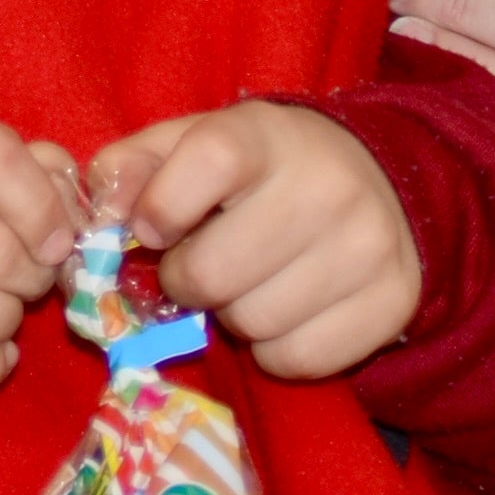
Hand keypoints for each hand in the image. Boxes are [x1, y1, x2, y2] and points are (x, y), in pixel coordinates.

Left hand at [84, 103, 418, 380]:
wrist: (380, 182)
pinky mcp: (394, 302)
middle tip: (198, 266)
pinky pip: (299, 359)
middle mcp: (327, 186)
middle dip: (187, 279)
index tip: (152, 228)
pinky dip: (275, 350)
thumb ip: (133, 166)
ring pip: (253, 323)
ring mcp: (368, 246)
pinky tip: (284, 312)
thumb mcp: (193, 143)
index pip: (209, 162)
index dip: (162, 207)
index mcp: (268, 136)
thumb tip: (101, 212)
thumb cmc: (260, 168)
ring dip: (231, 316)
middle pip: (213, 272)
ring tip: (246, 284)